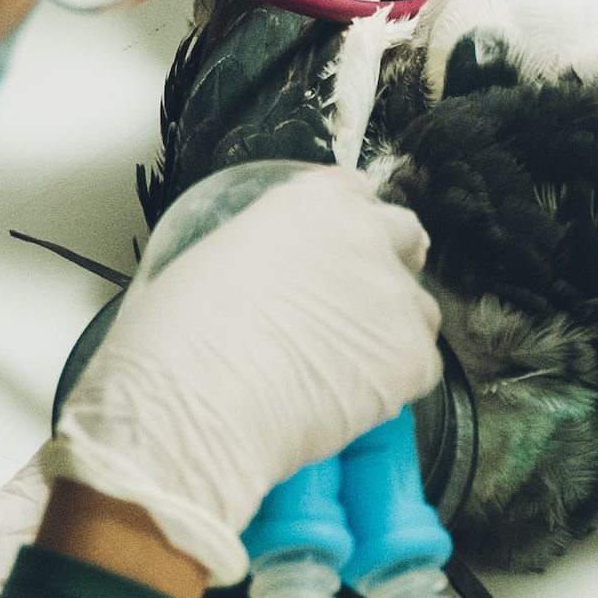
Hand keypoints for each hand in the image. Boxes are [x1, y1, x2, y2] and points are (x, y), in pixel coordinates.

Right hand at [45, 168, 442, 585]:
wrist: (196, 405)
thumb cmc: (175, 339)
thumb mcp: (210, 261)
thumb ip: (259, 254)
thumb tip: (262, 282)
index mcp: (311, 202)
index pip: (353, 192)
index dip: (346, 227)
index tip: (335, 253)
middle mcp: (364, 236)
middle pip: (403, 238)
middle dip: (386, 266)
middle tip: (354, 308)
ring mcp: (394, 298)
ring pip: (417, 309)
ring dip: (391, 329)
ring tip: (345, 367)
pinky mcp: (411, 359)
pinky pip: (421, 368)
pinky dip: (395, 384)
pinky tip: (351, 400)